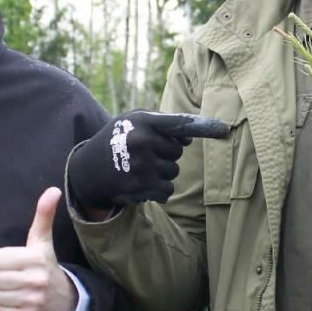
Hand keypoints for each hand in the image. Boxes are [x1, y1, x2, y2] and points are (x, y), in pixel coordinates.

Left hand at [0, 187, 78, 310]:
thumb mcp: (43, 241)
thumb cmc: (46, 266)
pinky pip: (0, 310)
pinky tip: (19, 302)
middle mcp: (36, 279)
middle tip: (14, 277)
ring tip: (16, 289)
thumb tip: (53, 190)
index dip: (1, 261)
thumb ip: (44, 216)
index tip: (14, 263)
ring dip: (1, 293)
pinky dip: (6, 307)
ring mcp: (33, 300)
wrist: (65, 300)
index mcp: (37, 258)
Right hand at [68, 110, 229, 210]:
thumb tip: (190, 138)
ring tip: (139, 168)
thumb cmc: (117, 140)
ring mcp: (141, 165)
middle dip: (165, 154)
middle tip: (143, 154)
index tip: (224, 130)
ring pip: (173, 172)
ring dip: (161, 173)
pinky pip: (167, 190)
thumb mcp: (132, 121)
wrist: (87, 170)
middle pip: (178, 151)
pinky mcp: (141, 186)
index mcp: (142, 120)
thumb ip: (161, 123)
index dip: (204, 127)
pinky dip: (157, 190)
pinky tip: (139, 183)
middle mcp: (142, 141)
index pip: (179, 124)